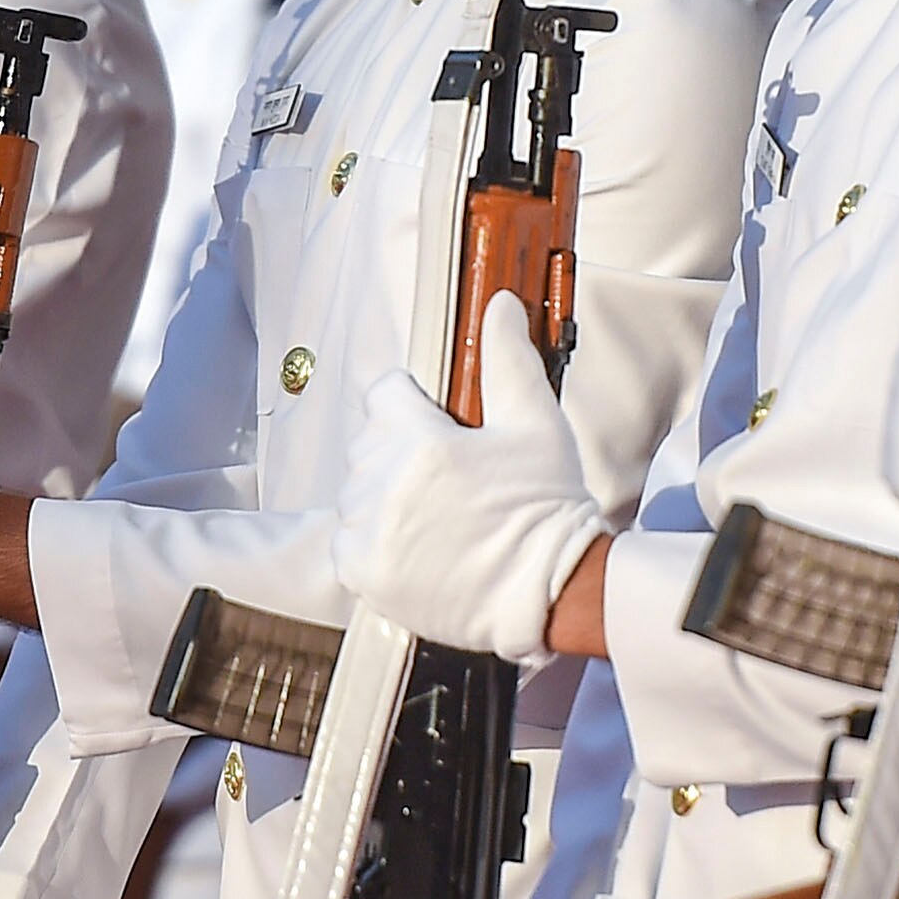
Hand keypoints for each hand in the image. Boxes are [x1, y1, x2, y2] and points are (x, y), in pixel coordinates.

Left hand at [334, 295, 606, 661]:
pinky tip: (414, 545)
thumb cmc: (547, 509)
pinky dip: (371, 542)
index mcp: (421, 443)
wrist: (551, 591)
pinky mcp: (365, 574)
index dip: (413, 406)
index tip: (438, 427)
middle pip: (368, 444)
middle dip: (400, 451)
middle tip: (447, 477)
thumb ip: (508, 360)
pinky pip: (346, 541)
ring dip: (383, 497)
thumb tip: (500, 306)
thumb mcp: (537, 425)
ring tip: (434, 514)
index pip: (383, 394)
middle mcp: (386, 486)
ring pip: (355, 493)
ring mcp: (371, 533)